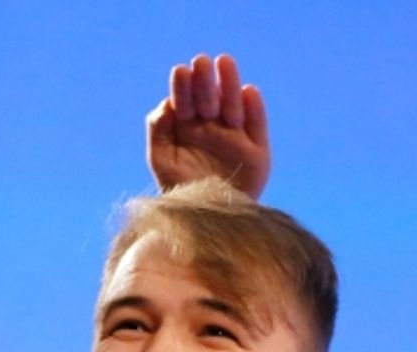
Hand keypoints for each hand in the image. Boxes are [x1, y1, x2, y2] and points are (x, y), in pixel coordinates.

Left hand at [147, 53, 270, 197]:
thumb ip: (159, 129)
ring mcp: (235, 138)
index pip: (185, 100)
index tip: (180, 72)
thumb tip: (167, 104)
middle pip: (209, 98)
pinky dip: (254, 109)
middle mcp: (213, 129)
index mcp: (189, 128)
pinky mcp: (257, 153)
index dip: (183, 86)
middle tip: (201, 62)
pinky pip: (257, 126)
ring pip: (234, 106)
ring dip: (230, 83)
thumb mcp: (161, 159)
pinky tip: (247, 93)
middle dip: (204, 80)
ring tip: (225, 63)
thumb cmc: (178, 191)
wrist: (202, 224)